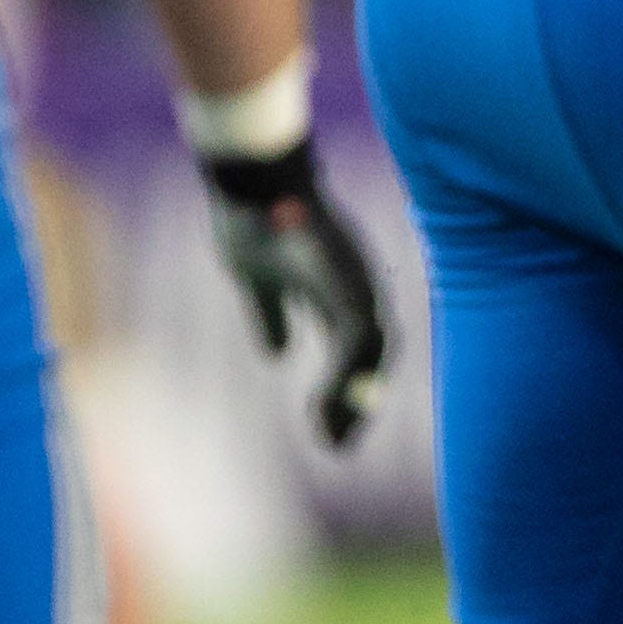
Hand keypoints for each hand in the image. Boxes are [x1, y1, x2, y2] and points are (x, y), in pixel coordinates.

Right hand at [205, 144, 390, 444]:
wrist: (251, 180)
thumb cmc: (257, 220)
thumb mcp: (260, 282)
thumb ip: (273, 316)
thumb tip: (277, 355)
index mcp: (339, 288)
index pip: (357, 344)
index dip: (347, 383)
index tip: (328, 424)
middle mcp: (357, 285)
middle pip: (372, 352)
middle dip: (356, 399)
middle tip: (334, 443)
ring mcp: (356, 279)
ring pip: (370, 347)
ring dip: (352, 394)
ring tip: (327, 434)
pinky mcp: (346, 279)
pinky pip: (354, 336)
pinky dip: (343, 375)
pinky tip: (320, 406)